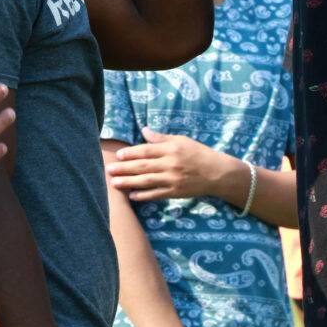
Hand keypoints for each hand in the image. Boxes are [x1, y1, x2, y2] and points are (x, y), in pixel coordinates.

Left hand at [106, 129, 233, 200]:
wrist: (217, 173)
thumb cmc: (198, 153)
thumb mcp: (182, 140)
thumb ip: (162, 138)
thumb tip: (144, 131)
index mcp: (171, 149)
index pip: (147, 151)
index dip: (131, 153)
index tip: (118, 155)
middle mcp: (171, 164)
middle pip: (143, 166)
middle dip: (124, 168)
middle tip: (109, 170)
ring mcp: (173, 180)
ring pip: (147, 181)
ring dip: (129, 182)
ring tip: (114, 183)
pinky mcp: (175, 192)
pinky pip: (156, 194)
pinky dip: (143, 196)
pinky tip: (131, 196)